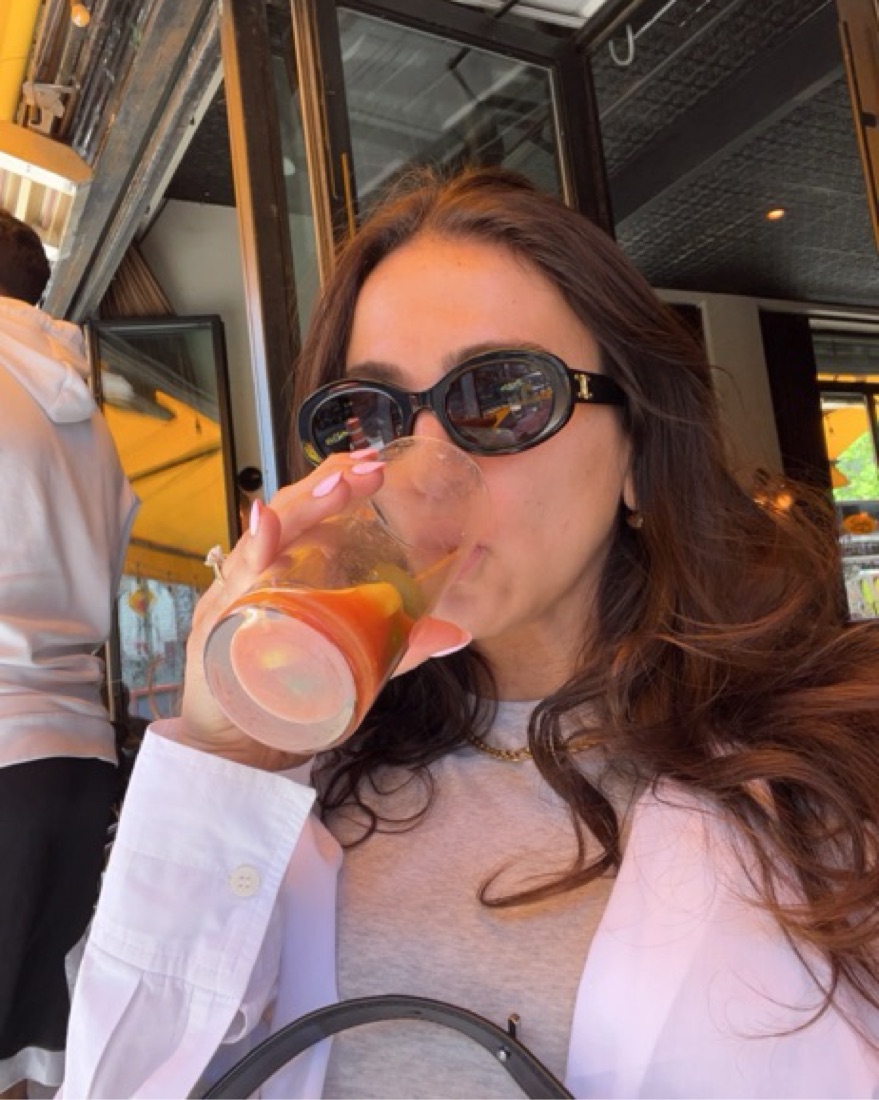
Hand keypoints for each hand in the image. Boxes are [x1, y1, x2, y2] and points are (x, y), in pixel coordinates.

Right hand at [172, 455, 470, 770]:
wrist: (236, 743)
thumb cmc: (288, 692)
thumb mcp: (352, 662)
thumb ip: (399, 645)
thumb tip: (458, 632)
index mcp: (291, 569)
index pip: (315, 512)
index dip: (342, 482)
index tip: (379, 465)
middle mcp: (261, 570)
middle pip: (292, 511)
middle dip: (329, 483)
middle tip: (370, 468)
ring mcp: (237, 591)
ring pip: (267, 534)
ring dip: (303, 506)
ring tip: (338, 486)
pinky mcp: (219, 621)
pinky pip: (235, 579)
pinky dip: (253, 551)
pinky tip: (268, 528)